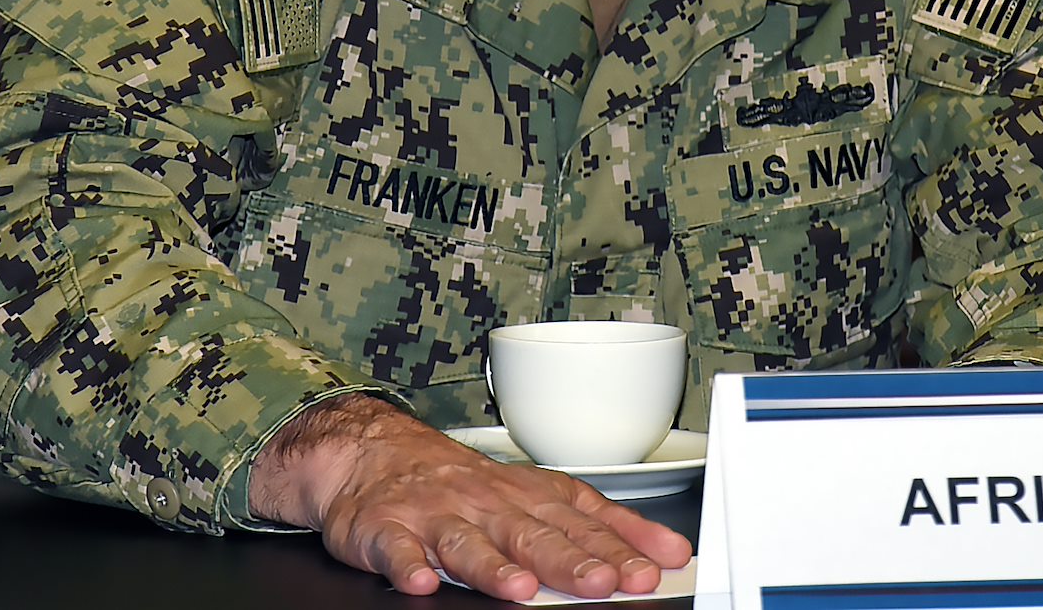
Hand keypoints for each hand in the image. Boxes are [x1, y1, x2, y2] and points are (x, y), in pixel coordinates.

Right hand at [248, 394, 693, 599]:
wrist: (372, 453)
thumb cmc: (464, 485)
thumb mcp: (536, 495)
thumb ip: (600, 526)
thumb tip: (670, 551)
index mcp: (527, 496)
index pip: (581, 522)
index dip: (618, 545)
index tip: (652, 566)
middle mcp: (486, 503)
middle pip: (531, 533)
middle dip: (568, 559)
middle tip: (601, 581)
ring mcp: (435, 516)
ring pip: (467, 542)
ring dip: (493, 565)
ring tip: (519, 588)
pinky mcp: (386, 529)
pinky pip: (396, 548)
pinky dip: (408, 563)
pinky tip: (422, 580)